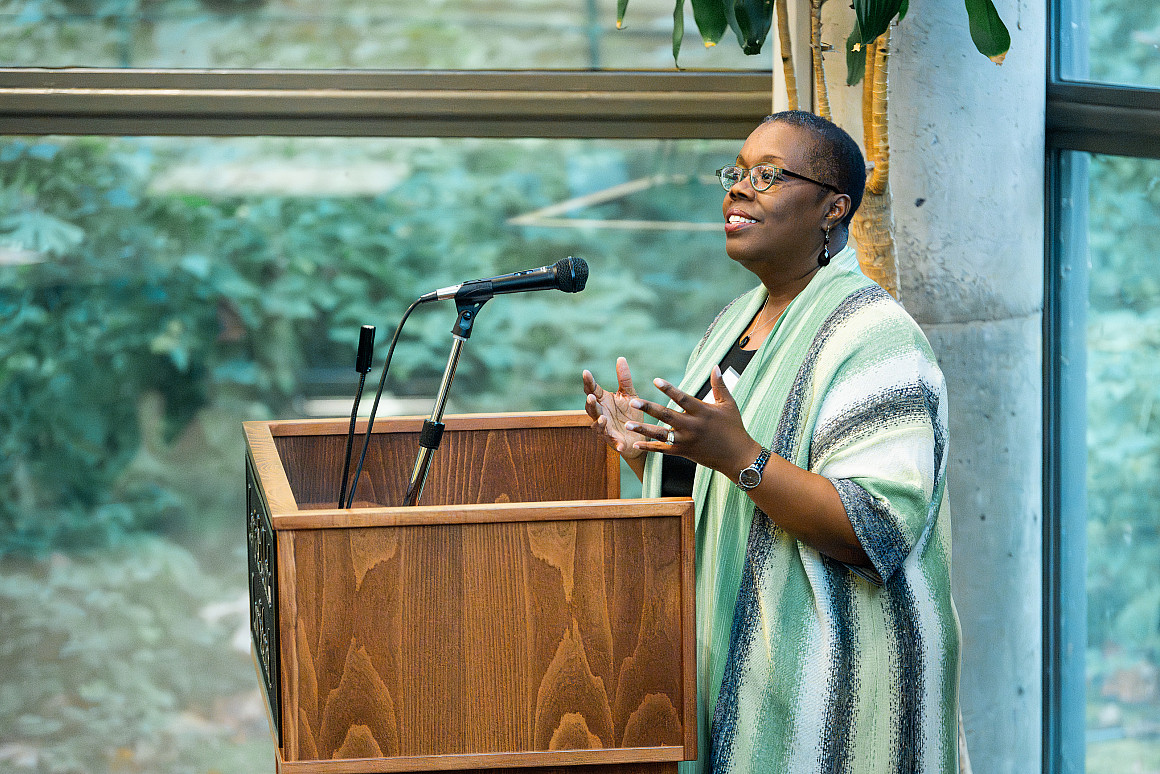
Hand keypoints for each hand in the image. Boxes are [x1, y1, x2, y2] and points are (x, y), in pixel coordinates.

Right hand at [582, 357, 648, 459]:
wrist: (639, 435)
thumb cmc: (630, 413)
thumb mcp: (629, 394)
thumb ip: (624, 379)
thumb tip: (620, 358)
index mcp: (603, 400)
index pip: (593, 389)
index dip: (588, 382)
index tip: (586, 372)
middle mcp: (601, 413)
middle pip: (591, 408)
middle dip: (591, 403)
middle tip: (591, 397)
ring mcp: (605, 428)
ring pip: (598, 425)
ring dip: (599, 422)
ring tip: (603, 418)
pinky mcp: (614, 440)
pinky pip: (612, 441)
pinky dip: (615, 442)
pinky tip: (619, 443)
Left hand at [625, 365, 761, 479]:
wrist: (737, 456)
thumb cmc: (734, 427)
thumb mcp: (729, 404)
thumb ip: (720, 385)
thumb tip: (715, 366)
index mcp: (703, 412)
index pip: (682, 398)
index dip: (669, 389)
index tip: (655, 380)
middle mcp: (692, 426)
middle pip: (667, 415)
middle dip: (649, 408)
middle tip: (633, 401)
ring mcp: (686, 441)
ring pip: (661, 434)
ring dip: (644, 429)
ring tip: (628, 424)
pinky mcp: (683, 452)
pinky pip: (663, 450)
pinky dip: (650, 447)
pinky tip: (636, 444)